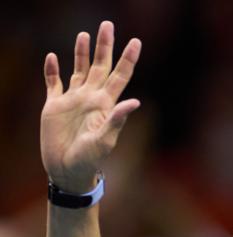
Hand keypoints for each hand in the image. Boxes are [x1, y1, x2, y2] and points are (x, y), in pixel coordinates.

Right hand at [40, 21, 140, 192]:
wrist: (67, 171)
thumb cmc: (89, 160)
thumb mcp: (105, 141)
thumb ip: (117, 120)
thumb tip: (135, 102)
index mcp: (105, 104)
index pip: (120, 76)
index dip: (128, 59)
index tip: (136, 41)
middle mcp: (90, 98)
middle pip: (100, 66)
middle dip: (104, 46)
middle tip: (108, 25)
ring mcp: (73, 101)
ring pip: (78, 70)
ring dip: (81, 53)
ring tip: (84, 35)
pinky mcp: (54, 107)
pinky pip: (53, 84)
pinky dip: (51, 71)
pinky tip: (52, 58)